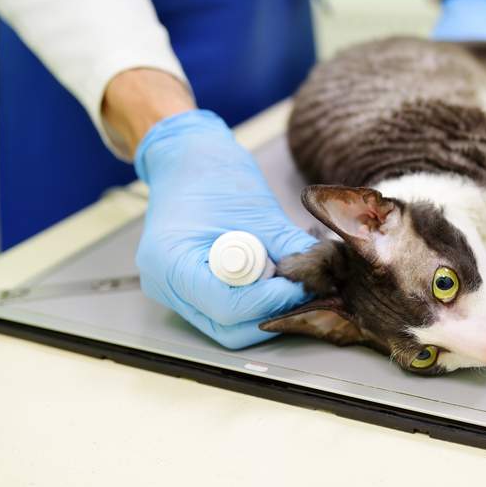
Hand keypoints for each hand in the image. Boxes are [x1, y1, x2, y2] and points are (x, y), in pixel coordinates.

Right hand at [134, 110, 315, 348]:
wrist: (185, 158)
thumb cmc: (211, 175)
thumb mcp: (256, 210)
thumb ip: (287, 246)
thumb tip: (320, 275)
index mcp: (171, 262)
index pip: (227, 307)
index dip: (270, 300)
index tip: (299, 285)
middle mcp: (166, 286)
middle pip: (227, 328)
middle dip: (269, 312)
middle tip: (298, 287)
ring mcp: (175, 292)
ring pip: (227, 326)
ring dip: (263, 309)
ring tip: (284, 278)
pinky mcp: (189, 291)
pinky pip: (225, 311)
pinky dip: (253, 300)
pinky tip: (269, 277)